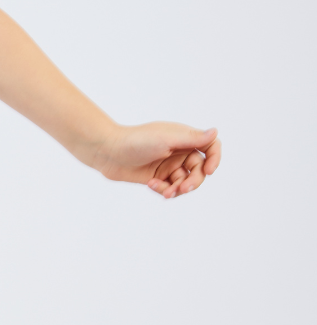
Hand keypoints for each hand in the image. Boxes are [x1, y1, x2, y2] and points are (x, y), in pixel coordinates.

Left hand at [95, 122, 220, 198]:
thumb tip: (215, 132)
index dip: (215, 158)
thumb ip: (192, 138)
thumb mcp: (167, 139)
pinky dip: (164, 190)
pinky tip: (152, 185)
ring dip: (178, 189)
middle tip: (183, 189)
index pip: (210, 146)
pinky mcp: (157, 177)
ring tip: (166, 192)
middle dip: (194, 181)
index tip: (209, 171)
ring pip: (185, 182)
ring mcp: (168, 165)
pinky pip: (170, 188)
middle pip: (199, 170)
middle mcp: (179, 151)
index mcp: (184, 138)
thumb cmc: (137, 141)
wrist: (108, 152)